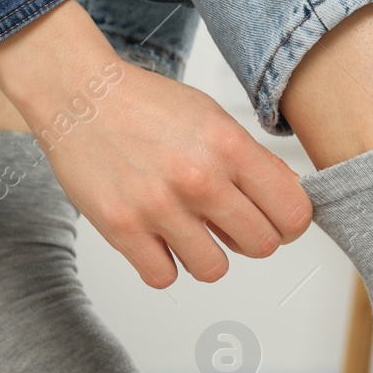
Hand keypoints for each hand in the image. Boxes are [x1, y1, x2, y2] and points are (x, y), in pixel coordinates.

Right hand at [0, 1, 311, 286]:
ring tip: (189, 229)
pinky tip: (157, 238)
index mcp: (230, 146)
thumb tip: (288, 199)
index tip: (277, 221)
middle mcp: (200, 178)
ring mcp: (160, 206)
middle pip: (261, 246)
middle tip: (229, 224)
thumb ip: (254, 161)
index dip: (289, 222)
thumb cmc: (147, 106)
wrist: (80, 95)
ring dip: (206, 255)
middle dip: (250, 239)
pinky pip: (163, 277)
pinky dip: (163, 264)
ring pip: (214, 270)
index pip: (292, 212)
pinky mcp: (122, 227)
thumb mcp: (215, 118)